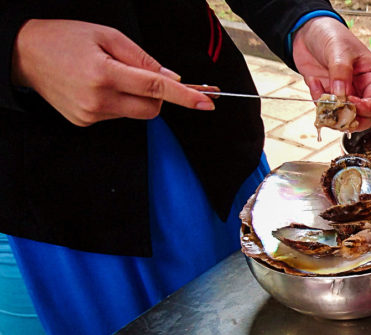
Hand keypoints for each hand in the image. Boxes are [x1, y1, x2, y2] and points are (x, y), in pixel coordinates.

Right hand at [12, 19, 215, 125]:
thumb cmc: (64, 39)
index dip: (184, 97)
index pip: (155, 89)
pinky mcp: (85, 122)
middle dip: (157, 96)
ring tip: (109, 76)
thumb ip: (141, 58)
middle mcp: (98, 99)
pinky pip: (117, 116)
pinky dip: (118, 103)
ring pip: (135, 114)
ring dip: (134, 98)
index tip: (205, 102)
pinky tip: (97, 87)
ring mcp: (90, 115)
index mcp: (104, 74)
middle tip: (144, 76)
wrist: (24, 55)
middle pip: (152, 109)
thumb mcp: (105, 35)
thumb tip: (170, 78)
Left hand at [292, 16, 370, 129]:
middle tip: (335, 112)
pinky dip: (318, 102)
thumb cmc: (332, 34)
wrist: (308, 31)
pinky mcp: (330, 96)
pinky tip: (315, 82)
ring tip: (322, 98)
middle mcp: (362, 89)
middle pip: (363, 118)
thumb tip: (341, 96)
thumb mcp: (339, 50)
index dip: (363, 108)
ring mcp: (345, 94)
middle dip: (349, 118)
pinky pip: (326, 110)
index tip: (348, 102)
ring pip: (345, 118)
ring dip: (332, 113)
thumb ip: (341, 74)